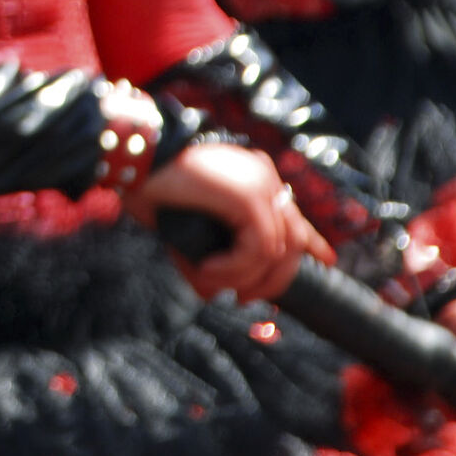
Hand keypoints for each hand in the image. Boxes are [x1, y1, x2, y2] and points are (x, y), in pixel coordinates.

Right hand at [126, 143, 334, 303]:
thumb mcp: (186, 226)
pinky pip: (259, 249)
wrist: (130, 158)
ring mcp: (259, 184)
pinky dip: (235, 268)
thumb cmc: (148, 188)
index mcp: (253, 175)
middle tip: (242, 296)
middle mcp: (263, 176)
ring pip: (276, 251)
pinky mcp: (248, 196)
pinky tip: (208, 268)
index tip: (325, 260)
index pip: (293, 214)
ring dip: (245, 277)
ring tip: (211, 279)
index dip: (312, 241)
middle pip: (292, 241)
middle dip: (272, 279)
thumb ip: (207, 253)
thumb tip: (214, 293)